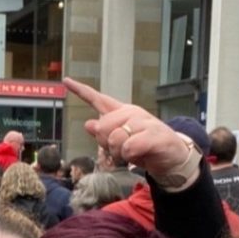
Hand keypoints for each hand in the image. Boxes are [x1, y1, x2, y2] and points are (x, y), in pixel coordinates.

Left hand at [63, 77, 193, 178]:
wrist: (172, 157)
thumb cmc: (145, 149)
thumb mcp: (121, 143)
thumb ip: (104, 134)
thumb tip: (89, 124)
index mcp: (122, 112)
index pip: (99, 99)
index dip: (81, 91)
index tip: (65, 80)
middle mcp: (132, 113)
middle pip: (103, 127)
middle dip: (107, 145)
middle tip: (121, 151)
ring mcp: (145, 122)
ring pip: (116, 139)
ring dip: (120, 153)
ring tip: (132, 154)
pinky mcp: (155, 134)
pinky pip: (130, 146)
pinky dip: (130, 155)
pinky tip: (139, 155)